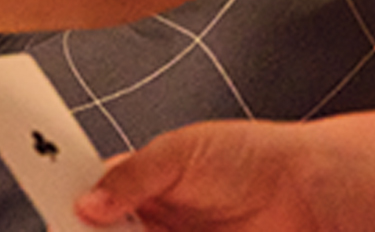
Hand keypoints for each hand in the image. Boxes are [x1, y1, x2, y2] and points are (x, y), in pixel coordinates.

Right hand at [77, 120, 335, 231]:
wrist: (307, 191)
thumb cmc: (250, 156)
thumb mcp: (180, 151)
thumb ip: (132, 176)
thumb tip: (86, 201)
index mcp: (138, 186)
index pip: (89, 202)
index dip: (73, 211)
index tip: (67, 217)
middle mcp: (150, 223)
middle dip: (94, 231)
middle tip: (101, 227)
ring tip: (141, 229)